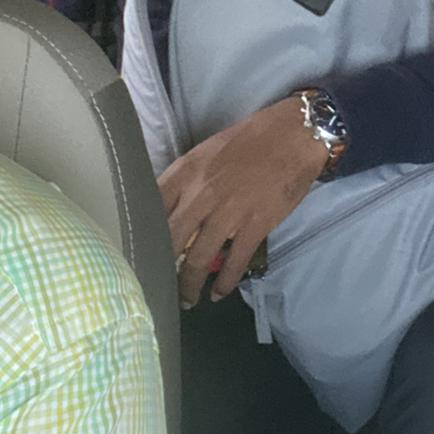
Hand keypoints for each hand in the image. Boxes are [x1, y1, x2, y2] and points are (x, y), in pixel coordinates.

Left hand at [159, 97, 329, 305]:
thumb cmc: (248, 140)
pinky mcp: (255, 226)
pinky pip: (235, 262)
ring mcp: (228, 212)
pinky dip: (225, 283)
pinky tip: (219, 293)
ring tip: (188, 299)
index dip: (142, 236)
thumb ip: (184, 183)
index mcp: (184, 173)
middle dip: (163, 270)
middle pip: (170, 243)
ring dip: (190, 286)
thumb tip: (170, 213)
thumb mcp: (204, 154)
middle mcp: (200, 195)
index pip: (150, 210)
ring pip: (198, 259)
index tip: (140, 254)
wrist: (293, 135)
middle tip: (161, 286)